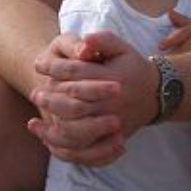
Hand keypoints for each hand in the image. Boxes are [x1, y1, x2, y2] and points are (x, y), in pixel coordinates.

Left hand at [28, 31, 157, 165]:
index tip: (38, 64)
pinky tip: (47, 140)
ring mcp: (111, 125)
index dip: (54, 67)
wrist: (155, 94)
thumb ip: (102, 40)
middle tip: (35, 93)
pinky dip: (62, 147)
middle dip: (50, 97)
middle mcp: (111, 104)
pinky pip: (83, 150)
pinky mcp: (110, 140)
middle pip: (73, 104)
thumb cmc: (132, 67)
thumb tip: (84, 41)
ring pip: (75, 130)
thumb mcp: (121, 47)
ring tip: (35, 118)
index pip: (76, 72)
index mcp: (112, 78)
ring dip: (51, 125)